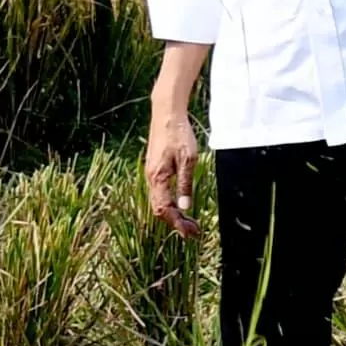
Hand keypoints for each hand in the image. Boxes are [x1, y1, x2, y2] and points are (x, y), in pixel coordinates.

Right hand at [144, 100, 202, 236]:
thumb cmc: (178, 133)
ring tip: (190, 222)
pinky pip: (160, 193)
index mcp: (157, 177)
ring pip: (159, 201)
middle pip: (160, 209)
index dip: (176, 223)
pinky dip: (170, 203)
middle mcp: (151, 178)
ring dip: (173, 214)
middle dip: (176, 222)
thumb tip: (185, 207)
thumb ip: (185, 184)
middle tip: (194, 230)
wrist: (166, 113)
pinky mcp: (155, 169)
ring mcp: (152, 173)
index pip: (164, 209)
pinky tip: (181, 205)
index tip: (190, 232)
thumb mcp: (188, 159)